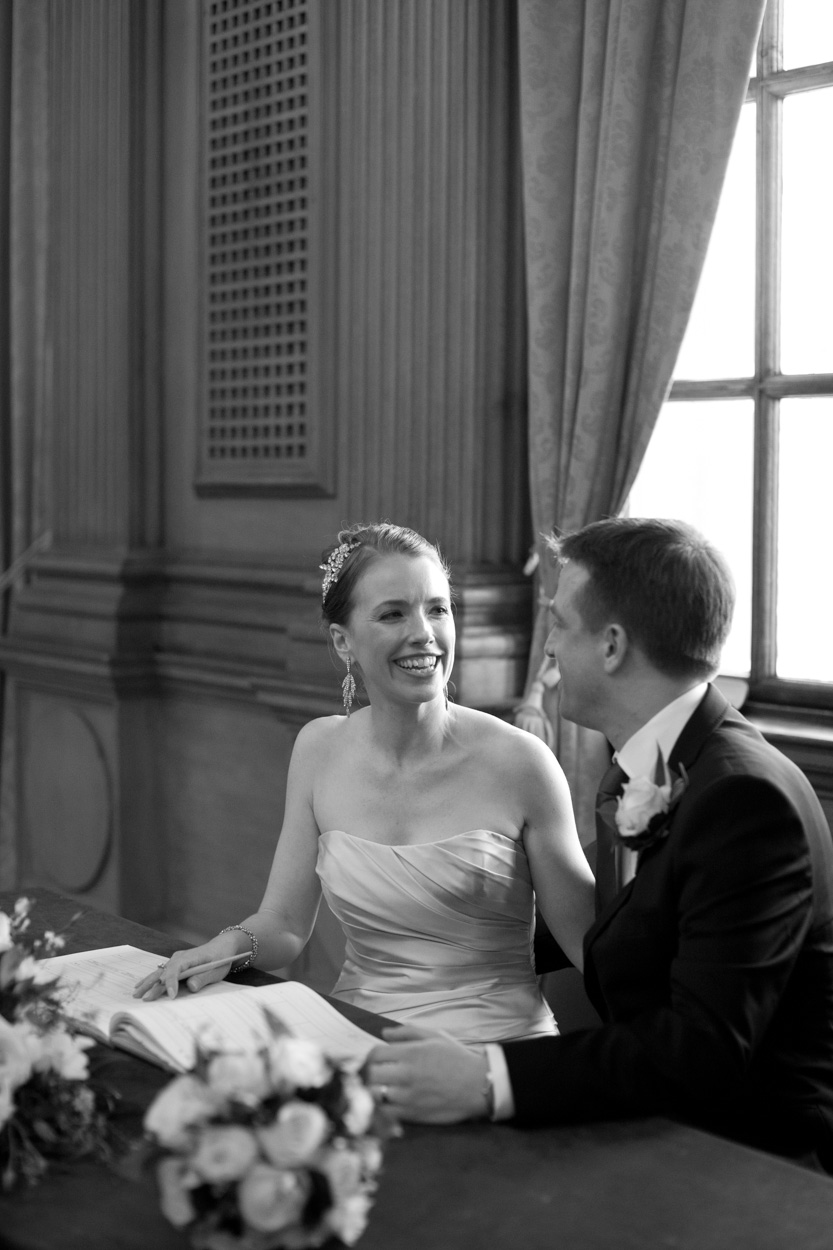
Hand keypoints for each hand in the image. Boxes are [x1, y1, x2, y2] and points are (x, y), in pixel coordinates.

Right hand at [132, 945, 233, 1000]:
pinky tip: (141, 985)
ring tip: (136, 994)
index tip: (171, 996)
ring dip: (148, 983)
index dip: (172, 983)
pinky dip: (151, 979)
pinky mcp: (175, 964)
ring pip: (159, 972)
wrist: (221, 947)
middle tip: (144, 998)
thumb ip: (203, 978)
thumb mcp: (217, 969)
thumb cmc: (220, 958)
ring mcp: (176, 960)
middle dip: (153, 985)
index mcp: (190, 957)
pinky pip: (161, 972)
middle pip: (163, 972)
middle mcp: (179, 957)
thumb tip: (191, 987)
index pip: (176, 969)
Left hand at [366, 1025, 489, 1123]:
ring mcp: (408, 1097)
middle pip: (371, 1075)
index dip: (372, 1056)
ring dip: (374, 1091)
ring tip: (381, 1089)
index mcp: (410, 1053)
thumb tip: (384, 1033)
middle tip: (376, 1074)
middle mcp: (406, 1075)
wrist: (478, 1085)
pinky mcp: (413, 1115)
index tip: (376, 1059)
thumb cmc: (457, 1057)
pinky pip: (386, 1113)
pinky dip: (383, 1108)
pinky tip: (389, 1103)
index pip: (375, 1054)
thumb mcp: (435, 1036)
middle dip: (370, 1073)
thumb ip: (407, 1032)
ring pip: (375, 1095)